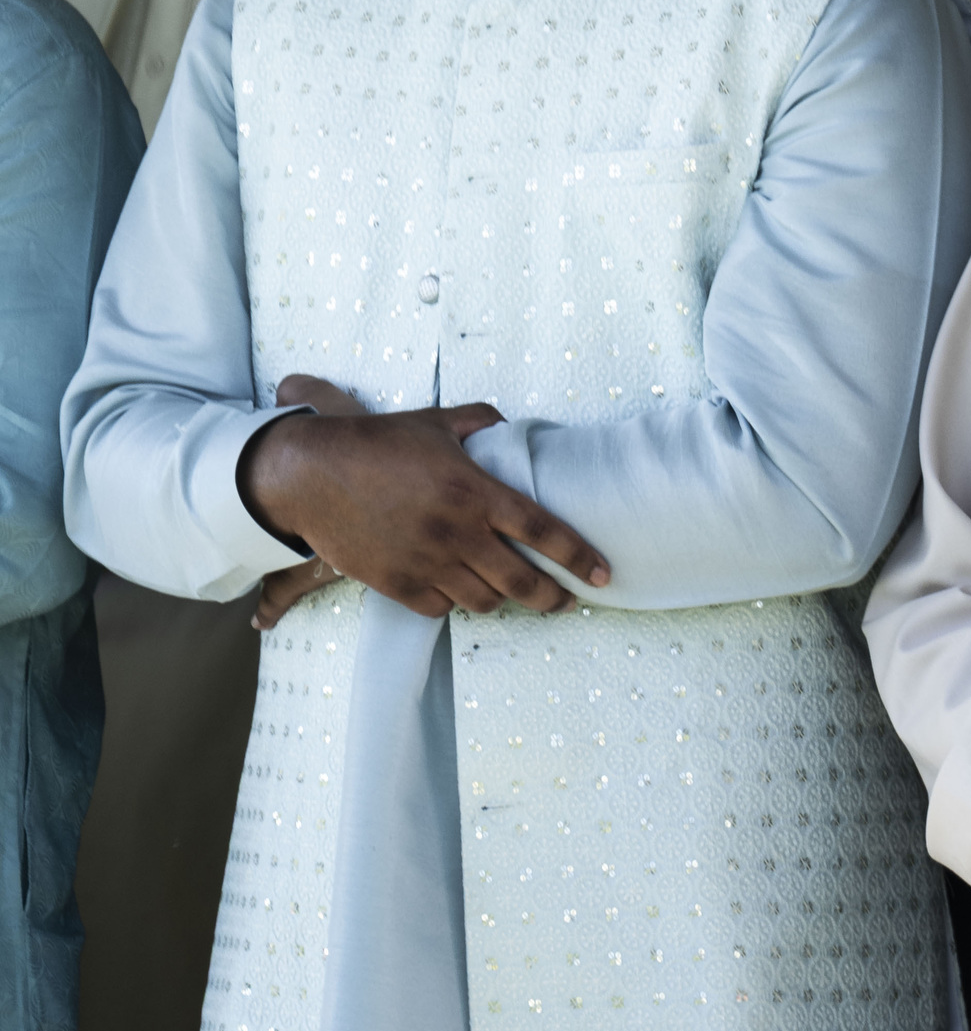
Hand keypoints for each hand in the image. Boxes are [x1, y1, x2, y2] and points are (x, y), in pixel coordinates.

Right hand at [234, 374, 608, 618]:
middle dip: (554, 598)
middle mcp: (456, 532)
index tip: (603, 575)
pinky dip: (455, 603)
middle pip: (523, 582)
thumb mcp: (434, 422)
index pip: (544, 531)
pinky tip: (458, 589)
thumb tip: (510, 427)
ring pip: (485, 602)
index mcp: (474, 492)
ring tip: (508, 590)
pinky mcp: (396, 583)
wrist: (307, 473)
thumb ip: (481, 421)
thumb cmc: (373, 443)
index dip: (579, 557)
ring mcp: (426, 562)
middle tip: (566, 600)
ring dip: (502, 599)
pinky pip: (441, 609)